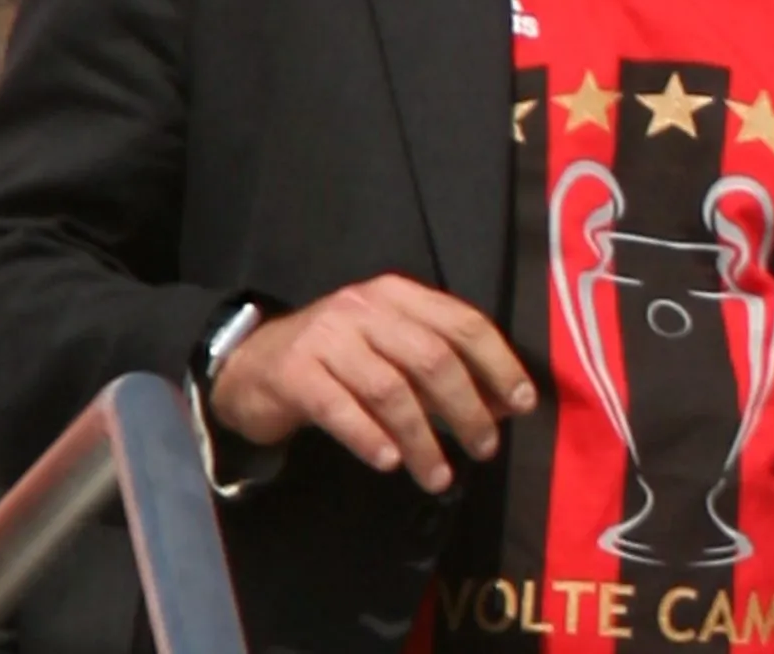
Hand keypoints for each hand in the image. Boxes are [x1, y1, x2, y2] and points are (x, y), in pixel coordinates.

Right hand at [210, 274, 535, 492]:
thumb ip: (444, 370)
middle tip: (485, 449)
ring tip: (438, 476)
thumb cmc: (339, 362)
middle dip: (467, 408)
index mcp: (400, 296)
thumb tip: (504, 405)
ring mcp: (326, 337)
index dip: (499, 364)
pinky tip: (388, 462)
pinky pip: (340, 408)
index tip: (522, 404)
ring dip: (422, 439)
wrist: (250, 364)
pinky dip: (369, 437)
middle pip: (432, 358)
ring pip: (390, 389)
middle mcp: (366, 308)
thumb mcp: (393, 351)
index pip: (464, 323)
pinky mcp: (293, 372)